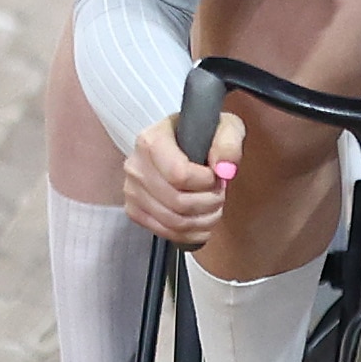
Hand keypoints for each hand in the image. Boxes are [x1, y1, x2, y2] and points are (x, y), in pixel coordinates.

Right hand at [126, 107, 246, 246]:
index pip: (179, 175)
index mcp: (151, 141)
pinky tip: (202, 223)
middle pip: (177, 202)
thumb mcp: (224, 127)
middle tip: (220, 194)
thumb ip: (228, 143)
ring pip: (172, 222)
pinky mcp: (134, 210)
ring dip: (202, 221)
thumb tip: (224, 170)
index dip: (206, 182)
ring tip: (214, 208)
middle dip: (209, 203)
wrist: (180, 141)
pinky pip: (164, 232)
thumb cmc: (202, 134)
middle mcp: (136, 166)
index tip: (216, 176)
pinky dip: (189, 234)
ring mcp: (132, 190)